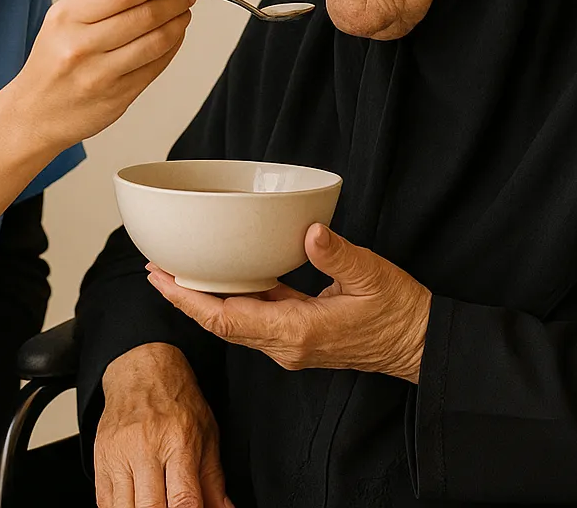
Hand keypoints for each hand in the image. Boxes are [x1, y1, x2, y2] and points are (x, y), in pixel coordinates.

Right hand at [9, 0, 193, 148]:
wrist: (34, 113)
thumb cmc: (53, 59)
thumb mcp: (71, 15)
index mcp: (67, 17)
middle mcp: (81, 46)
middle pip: (144, 14)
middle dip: (175, 0)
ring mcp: (100, 75)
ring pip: (157, 41)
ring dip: (179, 23)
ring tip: (183, 12)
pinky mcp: (117, 97)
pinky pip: (156, 66)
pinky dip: (172, 46)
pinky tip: (174, 36)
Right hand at [95, 343, 232, 507]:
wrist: (141, 372)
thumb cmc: (177, 401)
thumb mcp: (207, 435)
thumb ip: (214, 481)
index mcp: (178, 442)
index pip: (183, 499)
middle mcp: (145, 449)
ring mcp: (118, 455)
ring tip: (155, 504)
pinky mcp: (99, 459)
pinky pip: (105, 502)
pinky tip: (136, 503)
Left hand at [148, 224, 430, 380]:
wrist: (421, 344)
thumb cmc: (400, 312)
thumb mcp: (372, 275)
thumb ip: (338, 254)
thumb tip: (310, 231)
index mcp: (297, 332)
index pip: (227, 319)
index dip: (190, 299)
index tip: (163, 277)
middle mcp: (286, 344)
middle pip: (221, 322)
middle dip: (185, 297)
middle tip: (155, 268)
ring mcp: (290, 344)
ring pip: (234, 322)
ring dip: (204, 299)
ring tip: (177, 272)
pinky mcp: (298, 336)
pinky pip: (255, 317)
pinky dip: (231, 299)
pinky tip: (221, 277)